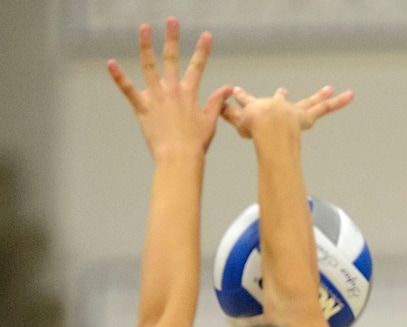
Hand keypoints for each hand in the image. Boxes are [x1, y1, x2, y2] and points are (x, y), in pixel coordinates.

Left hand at [107, 17, 232, 159]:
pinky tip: (111, 63)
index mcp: (189, 94)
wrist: (180, 159)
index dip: (202, 50)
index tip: (206, 35)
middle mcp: (172, 91)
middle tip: (171, 20)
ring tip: (144, 29)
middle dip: (172, 38)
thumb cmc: (195, 144)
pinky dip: (119, 77)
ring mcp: (156, 98)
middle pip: (171, 59)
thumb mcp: (210, 122)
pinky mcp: (142, 108)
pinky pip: (128, 90)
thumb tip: (227, 89)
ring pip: (149, 67)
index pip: (197, 67)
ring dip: (146, 46)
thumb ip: (216, 103)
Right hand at [222, 85, 353, 139]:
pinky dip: (338, 102)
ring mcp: (293, 111)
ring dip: (321, 96)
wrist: (269, 125)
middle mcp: (278, 107)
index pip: (248, 103)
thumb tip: (216, 110)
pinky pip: (325, 108)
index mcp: (259, 109)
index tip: (238, 92)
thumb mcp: (238, 124)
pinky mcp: (305, 116)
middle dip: (281, 97)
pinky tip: (349, 95)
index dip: (242, 99)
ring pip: (311, 103)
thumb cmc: (254, 128)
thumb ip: (227, 117)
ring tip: (331, 89)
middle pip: (282, 101)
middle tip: (283, 91)